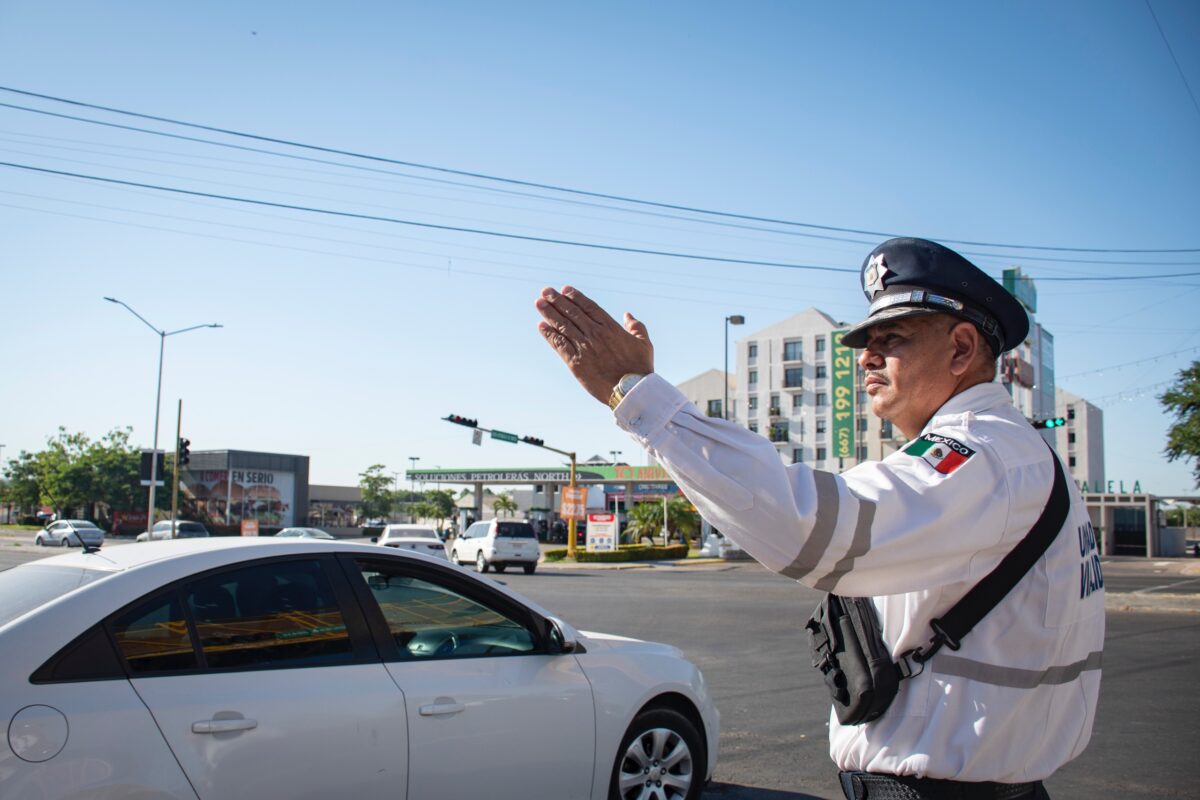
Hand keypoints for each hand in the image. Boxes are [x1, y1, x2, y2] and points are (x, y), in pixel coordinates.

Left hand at [535, 285, 653, 404]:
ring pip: (563, 326)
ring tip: (539, 303)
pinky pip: (559, 345)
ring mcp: (584, 348)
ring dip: (549, 313)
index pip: (589, 307)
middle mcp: (595, 334)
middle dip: (557, 301)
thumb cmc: (640, 369)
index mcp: (611, 328)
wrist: (632, 391)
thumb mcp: (644, 344)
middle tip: (545, 291)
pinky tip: (541, 326)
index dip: (575, 297)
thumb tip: (628, 315)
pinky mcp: (576, 362)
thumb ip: (637, 327)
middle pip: (572, 313)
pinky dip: (550, 335)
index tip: (565, 289)